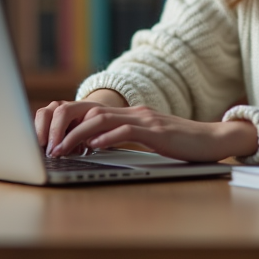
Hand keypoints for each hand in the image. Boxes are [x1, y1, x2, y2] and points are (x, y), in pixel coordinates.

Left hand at [38, 99, 258, 162]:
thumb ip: (119, 137)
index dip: (62, 120)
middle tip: (46, 147)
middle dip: (61, 126)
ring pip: (100, 119)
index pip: (85, 108)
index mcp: (126, 113)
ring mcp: (144, 119)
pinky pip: (126, 131)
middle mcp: (132, 111)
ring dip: (76, 135)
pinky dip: (107, 138)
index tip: (45, 139)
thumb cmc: (179, 143)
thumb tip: (89, 146)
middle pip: (86, 109)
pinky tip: (94, 148)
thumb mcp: (143, 139)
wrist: (213, 140)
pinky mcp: (157, 131)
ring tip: (60, 149)